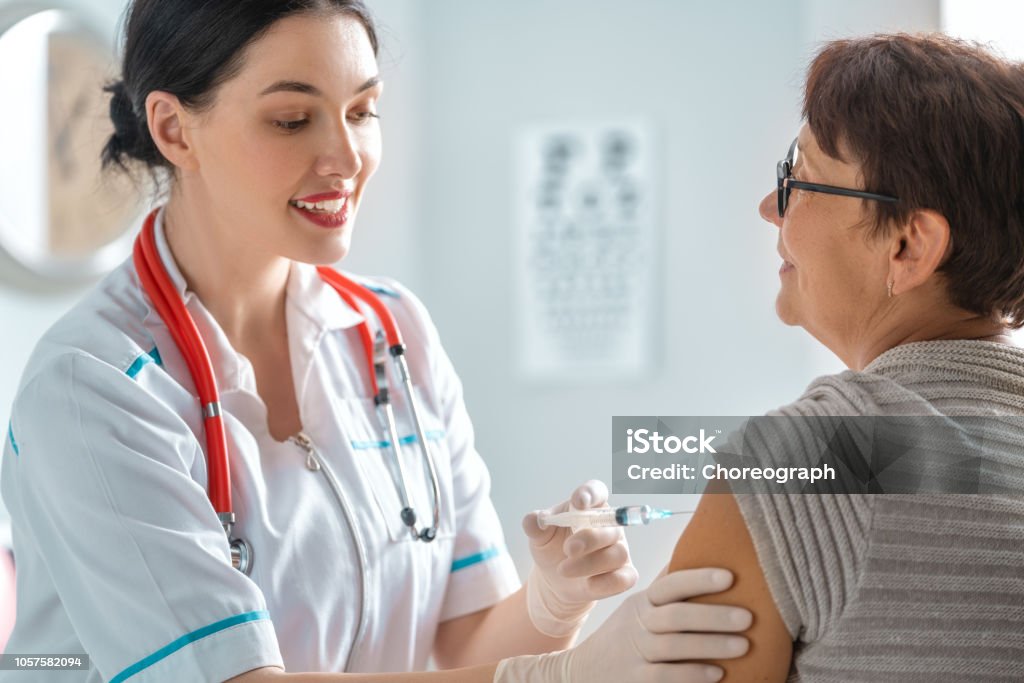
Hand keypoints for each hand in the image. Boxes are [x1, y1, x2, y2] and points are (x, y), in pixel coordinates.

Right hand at [495, 568, 751, 682]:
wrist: (585, 671)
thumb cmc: (625, 635)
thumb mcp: (640, 606)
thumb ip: (667, 587)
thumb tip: (701, 552)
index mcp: (643, 602)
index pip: (670, 584)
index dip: (698, 578)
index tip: (730, 576)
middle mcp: (638, 624)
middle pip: (676, 616)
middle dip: (713, 615)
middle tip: (748, 617)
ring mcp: (635, 653)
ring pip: (674, 647)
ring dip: (710, 645)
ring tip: (743, 645)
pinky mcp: (636, 680)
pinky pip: (666, 676)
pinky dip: (692, 675)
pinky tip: (718, 674)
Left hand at [522, 480, 637, 636]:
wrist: (556, 579)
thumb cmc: (552, 547)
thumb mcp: (539, 536)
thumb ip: (535, 525)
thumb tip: (532, 519)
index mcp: (590, 507)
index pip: (597, 491)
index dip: (591, 494)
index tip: (578, 501)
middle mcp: (610, 526)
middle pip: (612, 526)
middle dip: (590, 538)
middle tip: (568, 549)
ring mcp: (619, 550)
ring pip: (617, 554)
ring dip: (590, 563)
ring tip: (563, 569)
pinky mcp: (624, 574)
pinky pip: (625, 578)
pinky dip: (607, 583)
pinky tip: (588, 585)